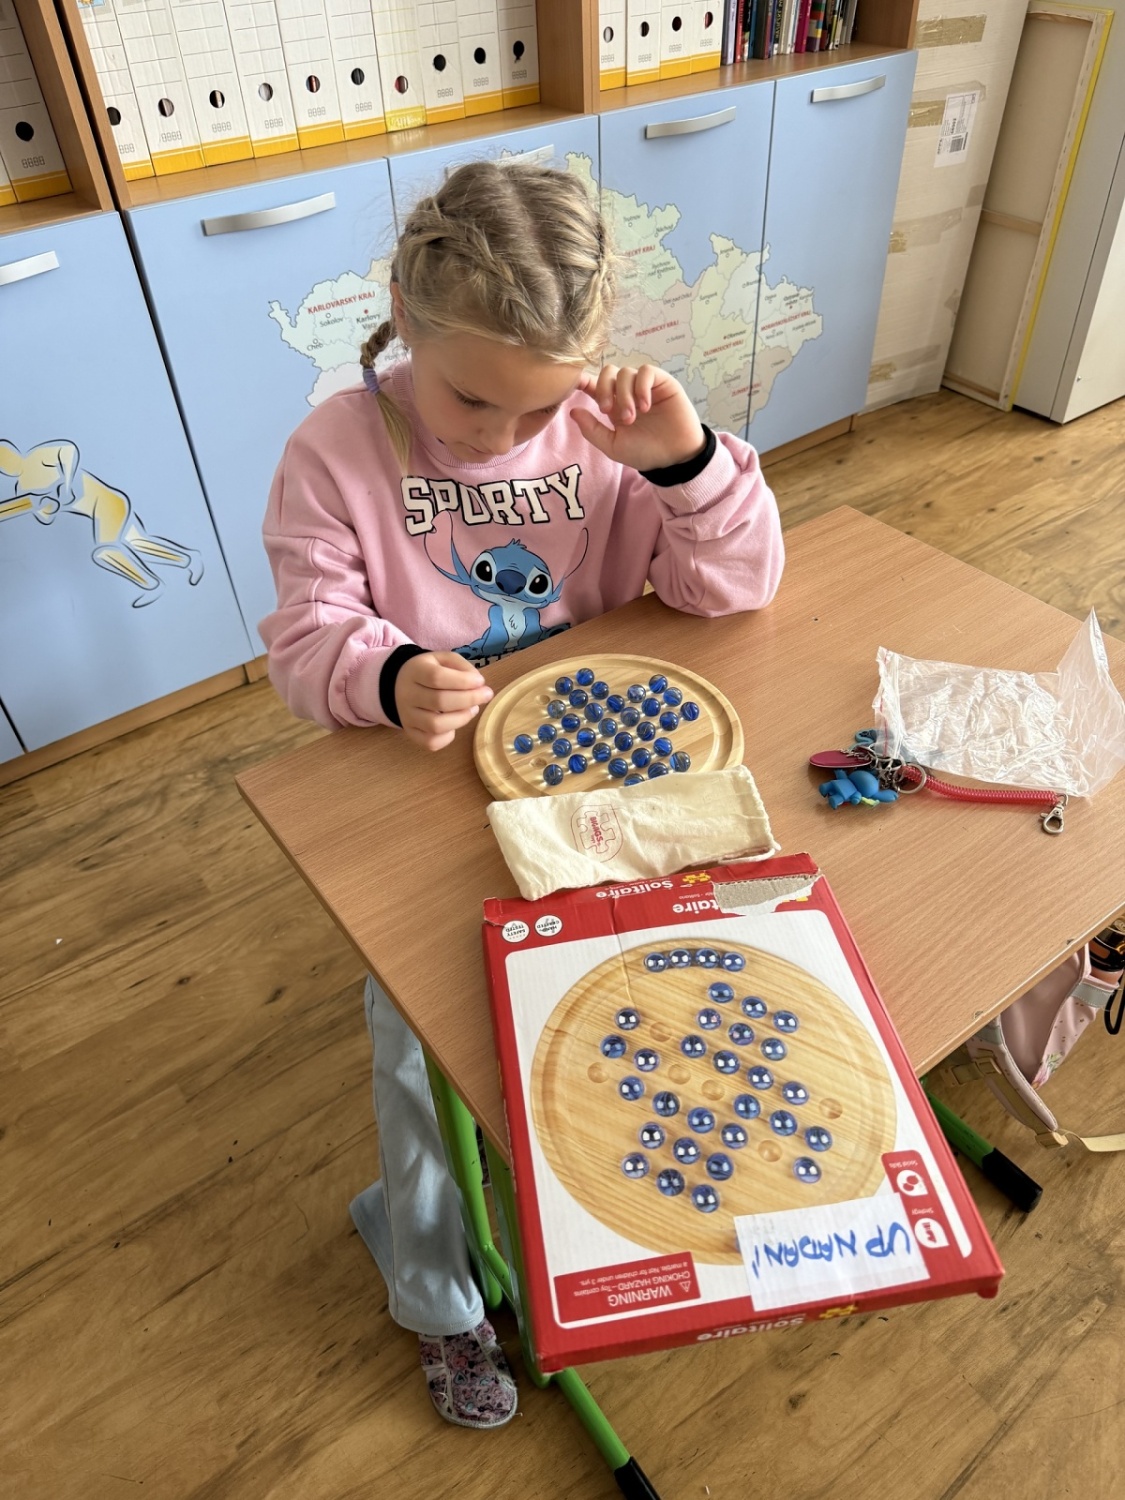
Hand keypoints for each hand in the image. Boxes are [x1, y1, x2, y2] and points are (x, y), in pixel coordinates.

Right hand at [395, 651, 492, 750]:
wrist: (401, 686)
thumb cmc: (429, 671)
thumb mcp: (444, 659)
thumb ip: (462, 667)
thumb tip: (478, 684)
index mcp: (415, 671)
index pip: (437, 677)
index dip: (463, 681)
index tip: (480, 681)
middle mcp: (407, 695)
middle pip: (439, 701)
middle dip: (469, 699)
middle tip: (485, 695)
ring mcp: (407, 717)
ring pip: (436, 725)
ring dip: (462, 718)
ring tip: (472, 709)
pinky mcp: (411, 733)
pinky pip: (431, 742)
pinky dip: (448, 737)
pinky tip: (455, 723)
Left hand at [570, 365, 705, 472]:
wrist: (674, 457)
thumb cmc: (645, 452)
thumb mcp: (613, 446)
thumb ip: (592, 430)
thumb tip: (572, 411)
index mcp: (613, 405)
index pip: (594, 385)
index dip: (583, 380)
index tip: (575, 384)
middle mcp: (627, 392)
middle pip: (607, 372)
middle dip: (604, 389)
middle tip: (607, 411)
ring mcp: (644, 386)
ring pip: (626, 373)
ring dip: (624, 394)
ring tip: (631, 417)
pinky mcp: (662, 382)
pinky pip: (646, 371)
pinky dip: (642, 387)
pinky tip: (645, 406)